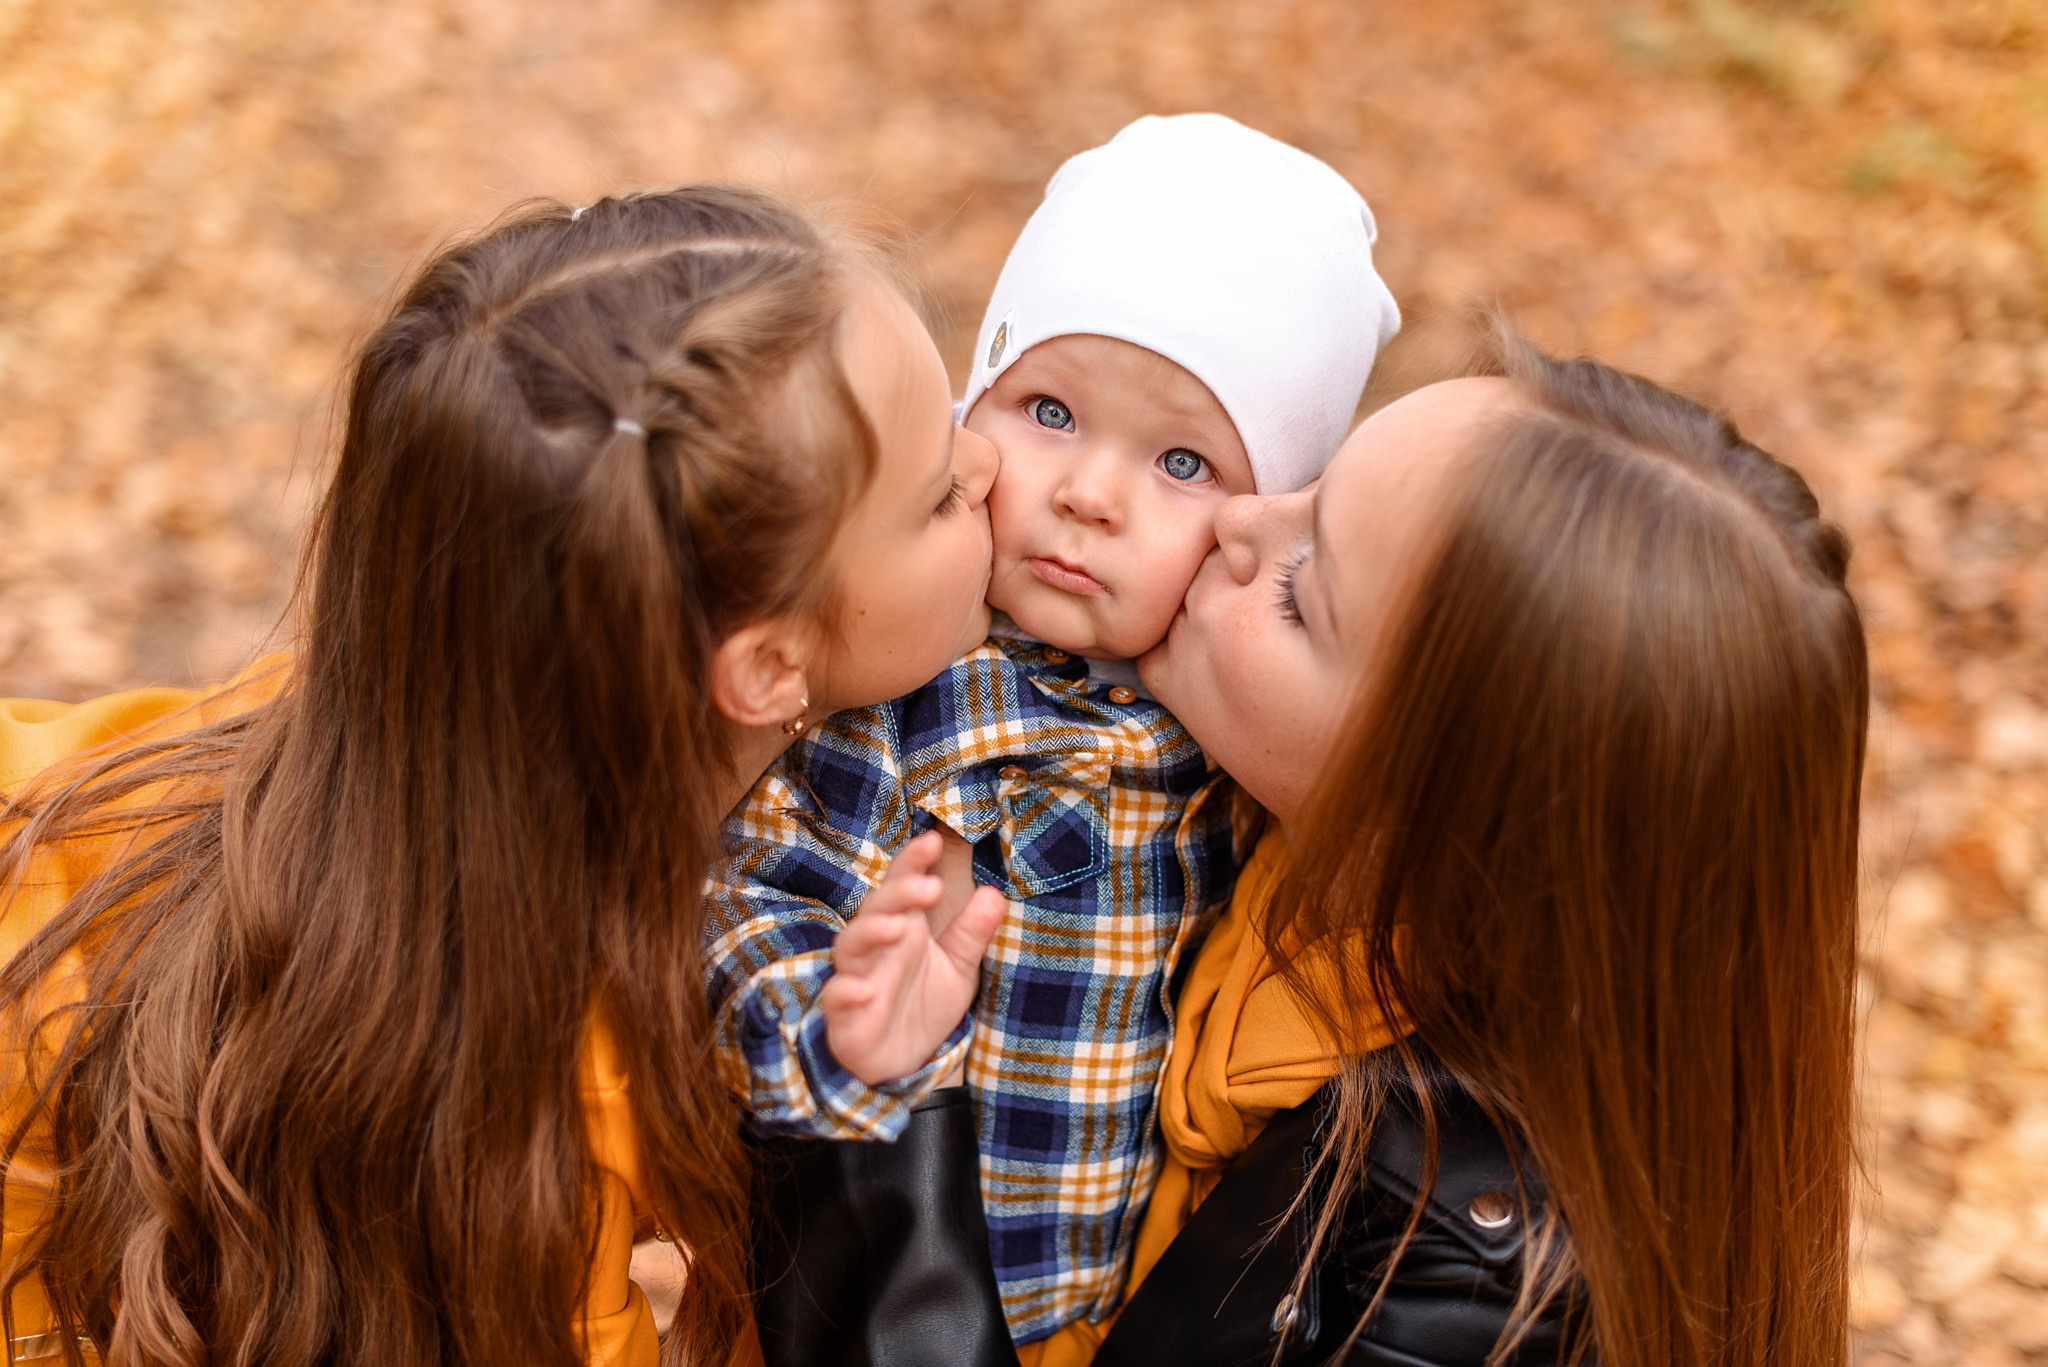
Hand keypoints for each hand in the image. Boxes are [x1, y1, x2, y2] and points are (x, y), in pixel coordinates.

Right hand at [820, 829, 1006, 1085]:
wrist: (903, 1063)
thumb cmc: (923, 1006)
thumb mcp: (958, 969)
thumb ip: (972, 933)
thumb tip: (996, 893)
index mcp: (902, 928)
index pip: (902, 886)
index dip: (911, 863)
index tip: (932, 841)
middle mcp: (875, 948)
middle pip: (876, 909)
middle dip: (898, 894)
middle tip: (930, 888)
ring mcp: (856, 978)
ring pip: (849, 946)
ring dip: (870, 932)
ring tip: (897, 927)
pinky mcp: (844, 1016)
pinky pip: (837, 998)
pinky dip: (846, 992)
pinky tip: (864, 990)